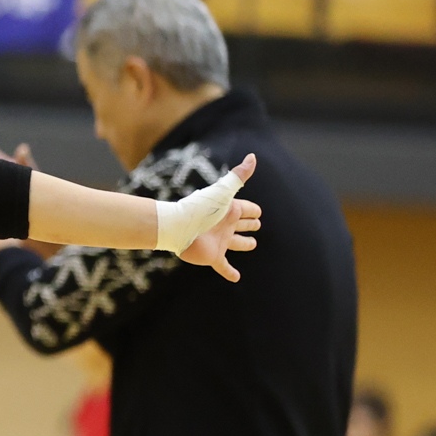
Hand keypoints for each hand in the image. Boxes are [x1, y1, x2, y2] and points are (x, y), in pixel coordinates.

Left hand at [173, 155, 261, 282]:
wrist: (177, 227)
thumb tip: (253, 157)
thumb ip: (238, 176)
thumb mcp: (222, 191)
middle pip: (243, 224)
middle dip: (250, 224)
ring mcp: (220, 241)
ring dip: (245, 244)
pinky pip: (224, 266)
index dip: (253, 210)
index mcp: (229, 210)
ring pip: (237, 243)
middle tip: (256, 224)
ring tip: (251, 244)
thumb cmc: (200, 208)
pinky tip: (236, 278)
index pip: (247, 209)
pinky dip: (230, 272)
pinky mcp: (213, 256)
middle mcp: (226, 225)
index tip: (257, 211)